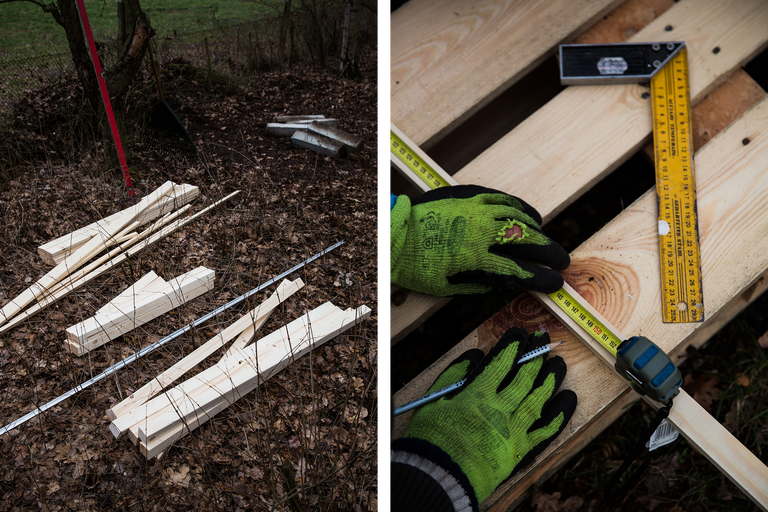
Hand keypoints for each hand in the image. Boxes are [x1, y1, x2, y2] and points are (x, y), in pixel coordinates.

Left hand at [388, 185, 568, 295]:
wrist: (396, 234)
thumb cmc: (419, 266)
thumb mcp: (448, 287)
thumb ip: (481, 284)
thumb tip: (507, 282)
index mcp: (476, 259)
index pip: (520, 271)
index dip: (542, 279)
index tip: (555, 284)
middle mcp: (482, 232)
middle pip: (528, 241)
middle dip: (550, 253)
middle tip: (562, 261)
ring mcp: (478, 210)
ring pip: (520, 218)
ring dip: (538, 231)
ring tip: (545, 240)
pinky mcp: (472, 195)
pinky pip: (505, 200)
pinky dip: (522, 209)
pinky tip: (530, 216)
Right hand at [402, 328, 576, 503]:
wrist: (439, 477)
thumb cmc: (431, 439)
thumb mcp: (434, 401)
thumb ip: (454, 376)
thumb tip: (474, 357)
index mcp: (478, 396)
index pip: (501, 365)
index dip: (512, 347)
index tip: (521, 336)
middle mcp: (500, 410)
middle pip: (523, 379)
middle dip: (534, 357)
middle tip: (543, 342)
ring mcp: (513, 432)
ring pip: (538, 401)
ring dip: (550, 381)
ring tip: (559, 365)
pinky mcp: (519, 452)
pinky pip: (544, 433)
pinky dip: (557, 416)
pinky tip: (567, 401)